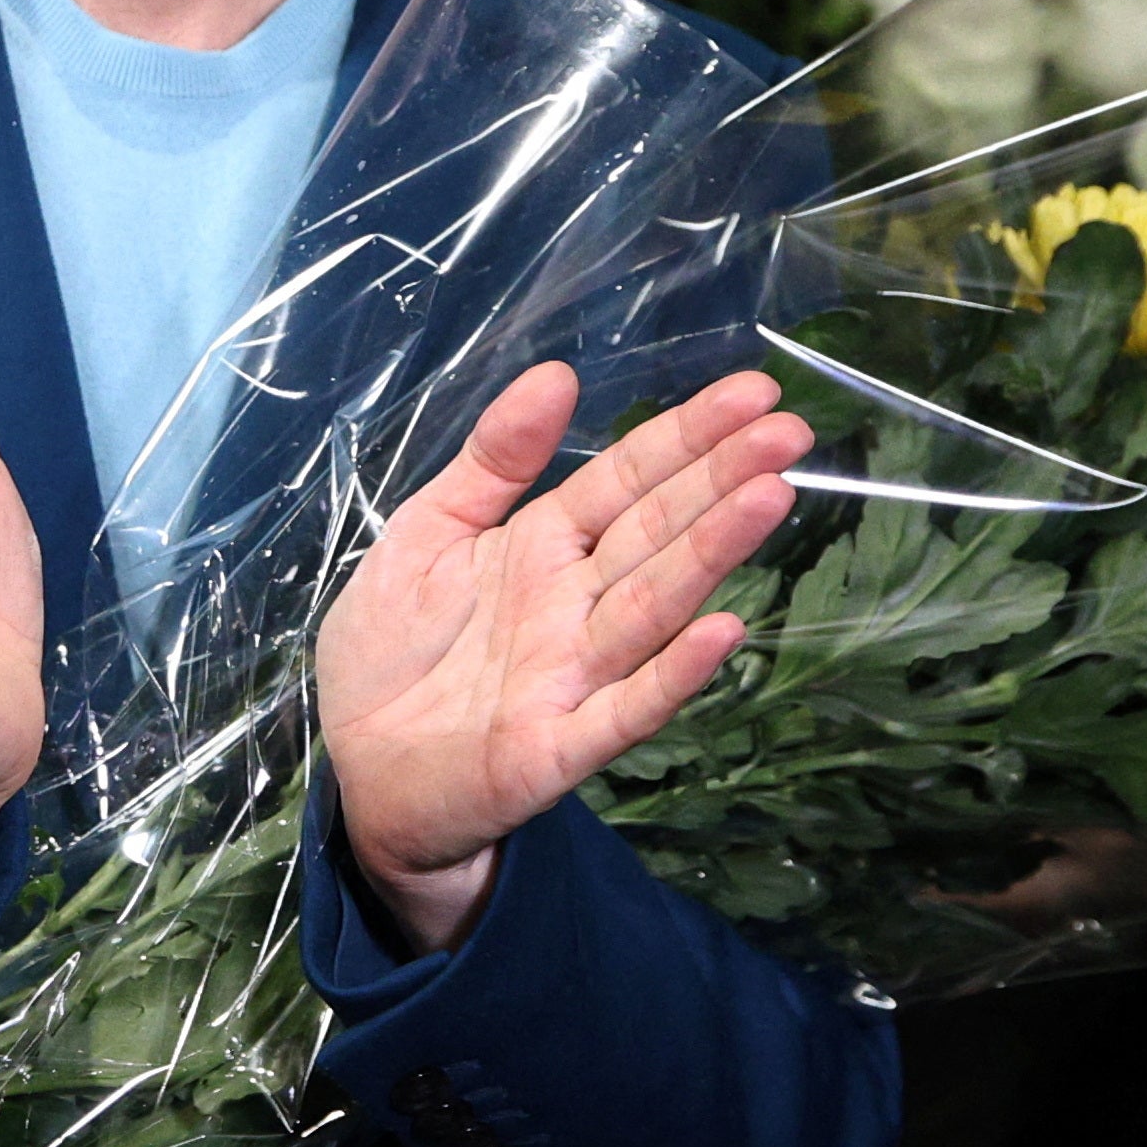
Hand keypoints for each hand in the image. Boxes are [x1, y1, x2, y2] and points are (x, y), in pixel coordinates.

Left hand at [317, 364, 810, 952]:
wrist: (355, 774)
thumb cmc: (393, 652)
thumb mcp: (427, 533)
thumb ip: (493, 462)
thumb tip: (557, 372)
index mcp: (545, 546)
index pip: (630, 478)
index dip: (688, 435)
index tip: (756, 393)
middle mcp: (575, 604)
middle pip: (657, 531)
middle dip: (721, 478)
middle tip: (791, 431)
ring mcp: (574, 676)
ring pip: (653, 605)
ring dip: (712, 553)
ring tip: (769, 496)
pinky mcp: (556, 748)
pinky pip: (624, 708)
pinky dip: (672, 673)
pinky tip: (723, 631)